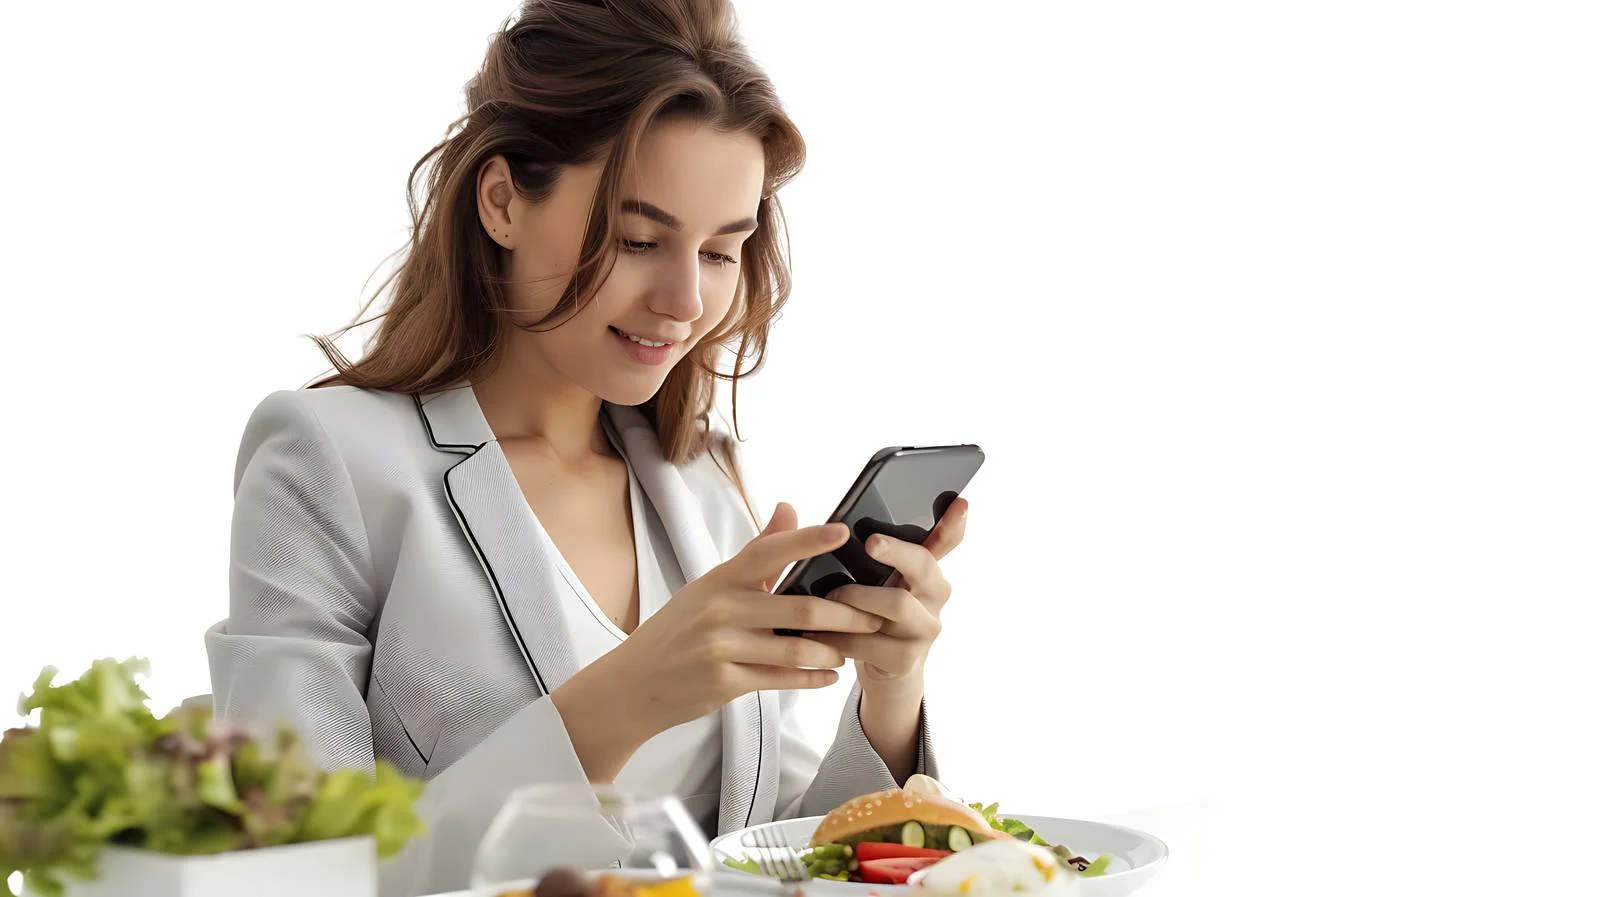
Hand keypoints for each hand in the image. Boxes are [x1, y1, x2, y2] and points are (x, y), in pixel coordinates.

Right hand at [552, 503, 883, 779]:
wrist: (632, 685)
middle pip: (798, 606)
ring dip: (832, 649)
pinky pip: (781, 680)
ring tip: (851, 648)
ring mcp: (721, 648)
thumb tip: (788, 508)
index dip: (808, 539)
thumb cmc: (677, 631)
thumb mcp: (708, 586)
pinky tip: (829, 676)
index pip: (768, 551)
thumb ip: (756, 552)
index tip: (843, 532)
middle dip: (845, 613)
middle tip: (874, 615)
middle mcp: (720, 610)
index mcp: (719, 580)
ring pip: (795, 648)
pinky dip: (811, 678)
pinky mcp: (724, 683)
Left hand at [808, 497, 968, 690]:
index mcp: (925, 570)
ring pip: (896, 604)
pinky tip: (819, 635)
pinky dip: (841, 637)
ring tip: (828, 598)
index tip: (959, 502)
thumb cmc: (868, 613)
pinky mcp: (907, 659)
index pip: (946, 541)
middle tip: (871, 543)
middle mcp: (934, 596)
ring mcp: (925, 629)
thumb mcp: (867, 580)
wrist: (880, 672)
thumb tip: (788, 508)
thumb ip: (846, 551)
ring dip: (857, 598)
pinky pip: (872, 643)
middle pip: (924, 566)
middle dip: (897, 551)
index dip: (954, 522)